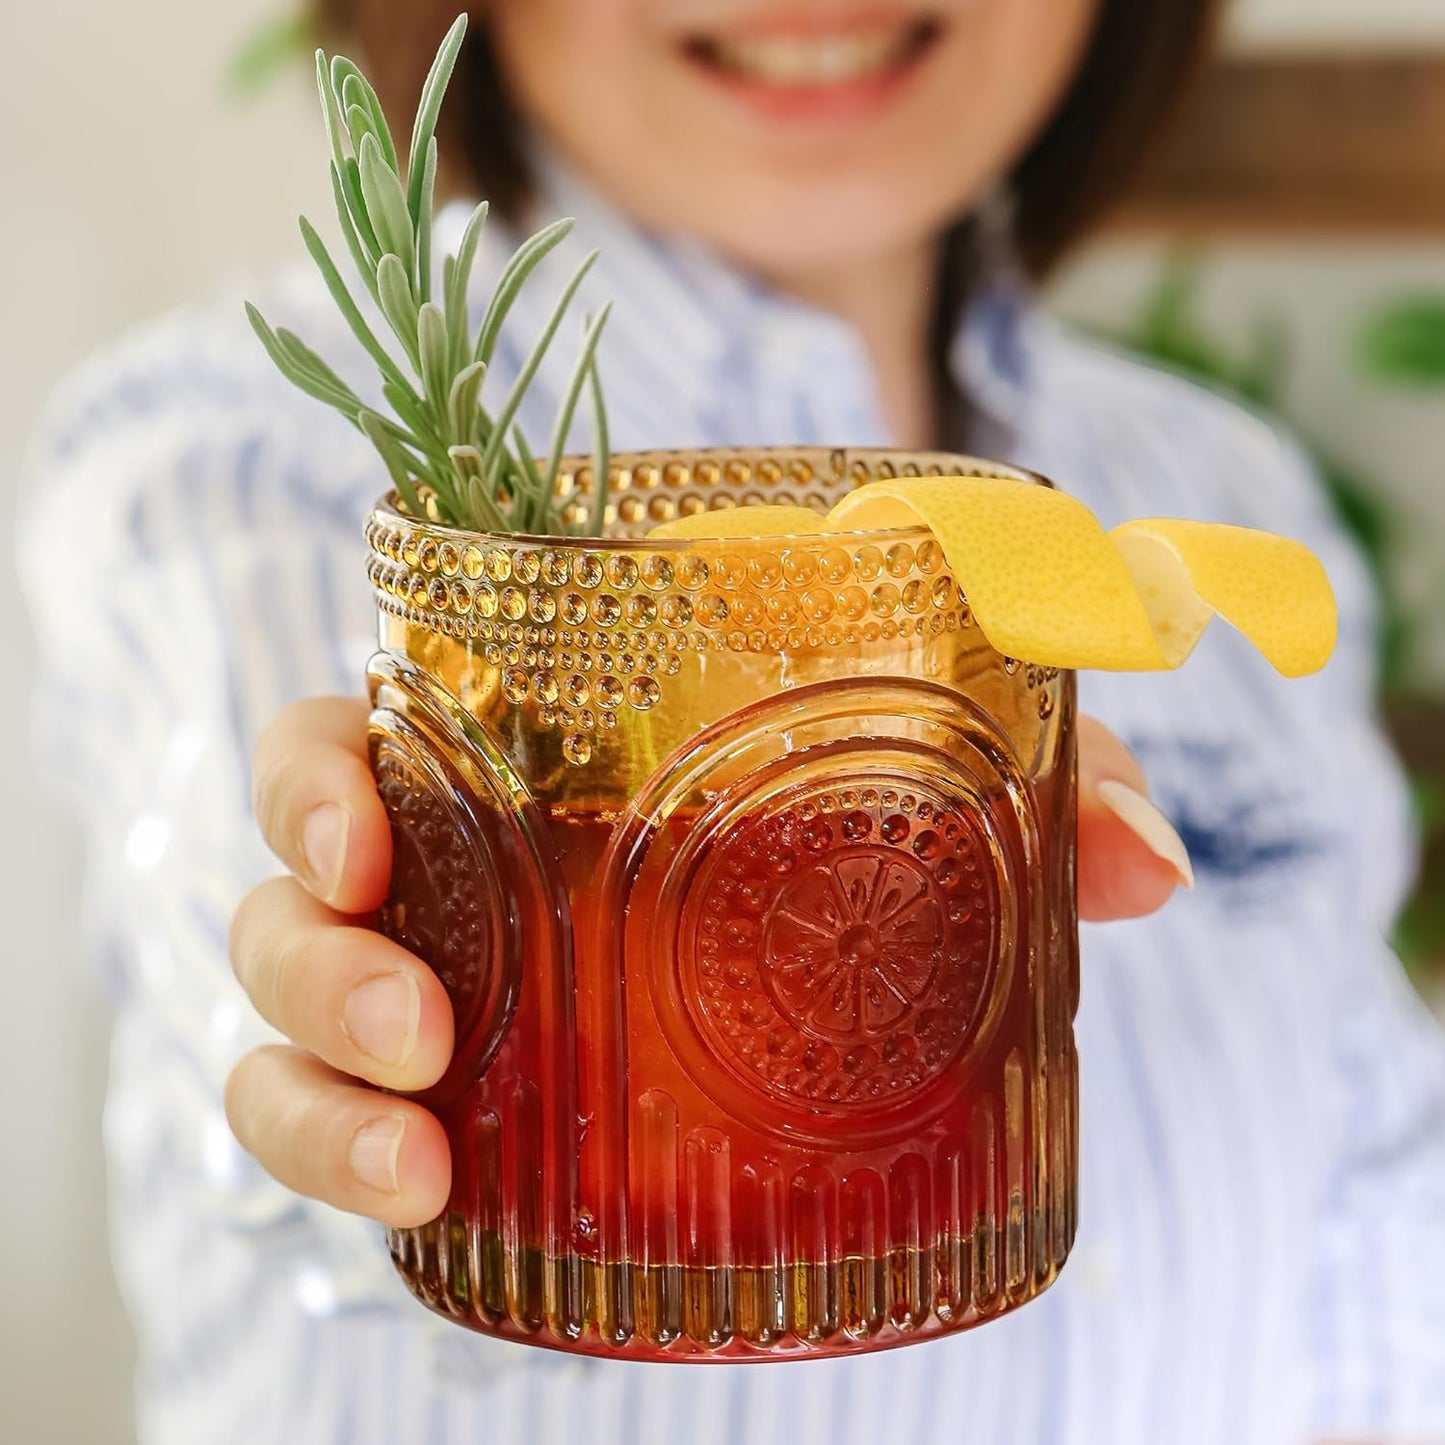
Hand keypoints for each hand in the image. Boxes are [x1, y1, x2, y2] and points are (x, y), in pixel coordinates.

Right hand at [226, 699, 1191, 1227]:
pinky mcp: (456, 1105)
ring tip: (418, 1160)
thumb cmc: (852, 830)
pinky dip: (348, 1171)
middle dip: (315, 961)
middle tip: (418, 1019)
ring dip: (314, 1098)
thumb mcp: (946, 788)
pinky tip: (432, 1205)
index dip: (316, 778)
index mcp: (513, 761)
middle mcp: (448, 876)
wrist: (842, 961)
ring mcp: (440, 992)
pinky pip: (344, 1135)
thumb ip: (1043, 792)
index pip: (351, 740)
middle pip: (293, 900)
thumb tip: (1148, 869)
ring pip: (285, 1031)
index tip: (361, 831)